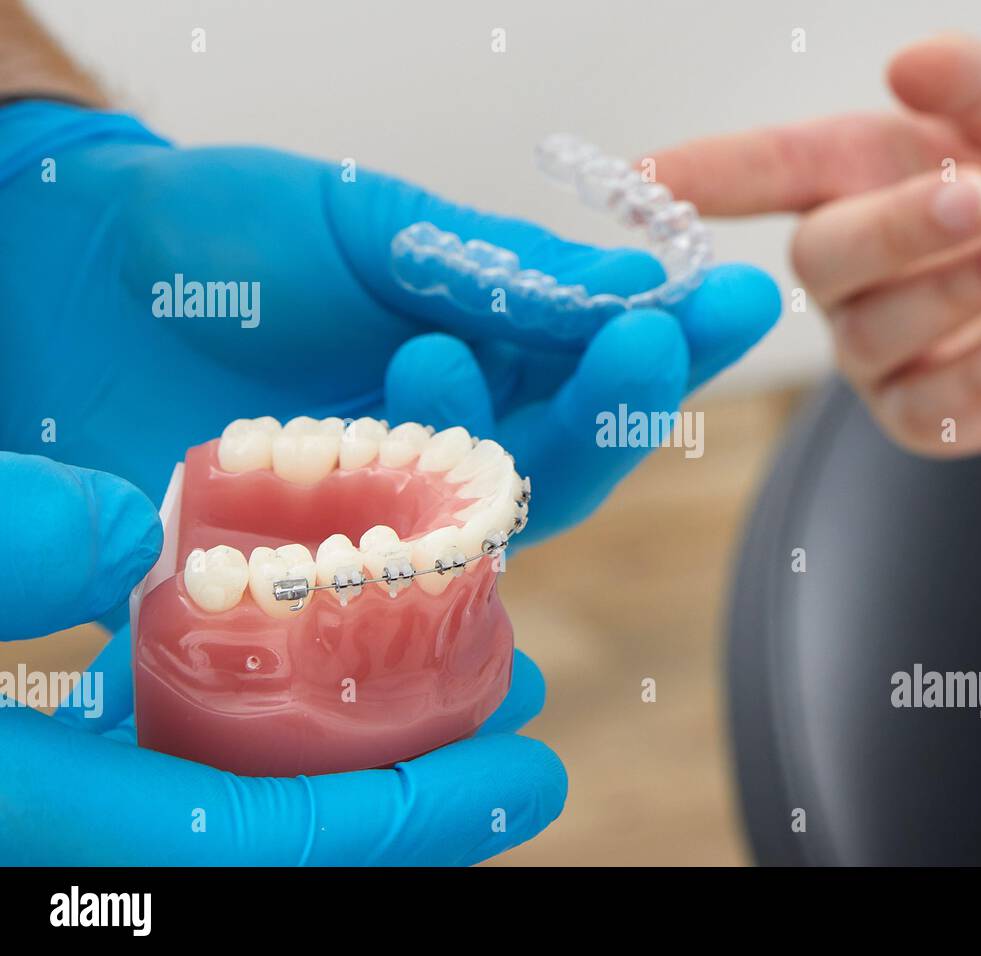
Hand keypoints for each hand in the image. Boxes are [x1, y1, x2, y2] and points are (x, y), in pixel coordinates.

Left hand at [0, 101, 779, 541]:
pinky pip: (387, 580)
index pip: (601, 360)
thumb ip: (493, 267)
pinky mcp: (317, 564)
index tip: (734, 300)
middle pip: (569, 455)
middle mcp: (455, 438)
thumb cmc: (224, 231)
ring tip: (430, 352)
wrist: (63, 273)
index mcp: (489, 350)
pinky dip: (401, 545)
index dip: (673, 339)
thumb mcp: (368, 222)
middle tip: (646, 345)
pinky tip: (391, 484)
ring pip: (491, 516)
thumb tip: (630, 278)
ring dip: (492, 451)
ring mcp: (389, 506)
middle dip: (618, 405)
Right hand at [0, 452, 564, 864]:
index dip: (408, 822)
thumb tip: (135, 530)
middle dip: (411, 798)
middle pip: (276, 851)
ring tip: (454, 694)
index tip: (532, 772)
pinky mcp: (47, 787)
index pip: (262, 847)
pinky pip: (187, 786)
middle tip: (522, 726)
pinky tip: (316, 678)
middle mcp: (64, 854)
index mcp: (36, 823)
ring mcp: (61, 829)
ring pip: (241, 816)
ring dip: (355, 763)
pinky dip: (271, 744)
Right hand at [650, 35, 980, 454]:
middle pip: (820, 256)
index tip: (643, 176)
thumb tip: (909, 62)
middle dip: (894, 228)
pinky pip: (934, 403)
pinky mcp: (916, 416)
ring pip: (876, 331)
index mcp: (852, 182)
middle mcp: (845, 272)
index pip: (765, 172)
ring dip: (958, 289)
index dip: (706, 174)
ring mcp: (872, 350)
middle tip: (977, 197)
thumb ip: (978, 84)